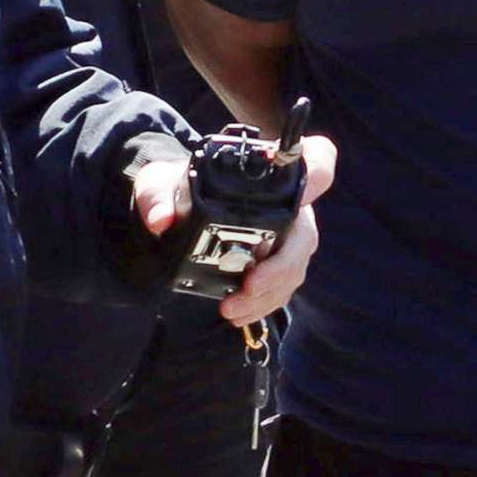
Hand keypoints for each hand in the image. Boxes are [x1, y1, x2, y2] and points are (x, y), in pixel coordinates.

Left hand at [133, 135, 336, 323]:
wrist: (172, 211)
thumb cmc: (175, 188)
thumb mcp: (158, 185)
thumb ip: (156, 196)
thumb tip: (159, 220)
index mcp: (269, 174)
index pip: (315, 161)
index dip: (320, 172)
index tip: (302, 196)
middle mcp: (286, 203)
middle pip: (306, 233)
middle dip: (281, 266)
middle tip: (250, 285)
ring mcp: (285, 235)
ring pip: (295, 267)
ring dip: (269, 294)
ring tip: (233, 309)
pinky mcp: (275, 263)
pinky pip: (281, 287)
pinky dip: (263, 304)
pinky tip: (240, 315)